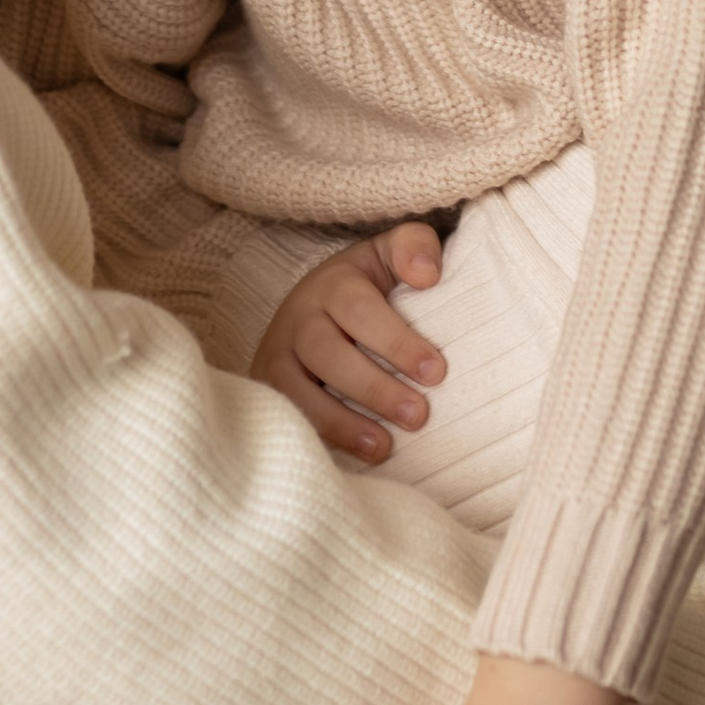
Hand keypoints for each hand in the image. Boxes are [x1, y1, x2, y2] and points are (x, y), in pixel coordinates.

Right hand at [250, 221, 446, 462]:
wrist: (312, 304)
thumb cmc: (366, 287)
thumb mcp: (389, 255)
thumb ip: (415, 247)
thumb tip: (427, 274)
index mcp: (333, 284)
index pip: (360, 310)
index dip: (396, 342)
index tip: (436, 372)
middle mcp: (298, 317)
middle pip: (327, 353)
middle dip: (373, 388)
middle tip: (418, 416)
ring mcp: (276, 355)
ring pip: (296, 390)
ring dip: (340, 422)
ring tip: (383, 447)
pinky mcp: (267, 389)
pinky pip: (284, 415)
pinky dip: (316, 437)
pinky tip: (350, 458)